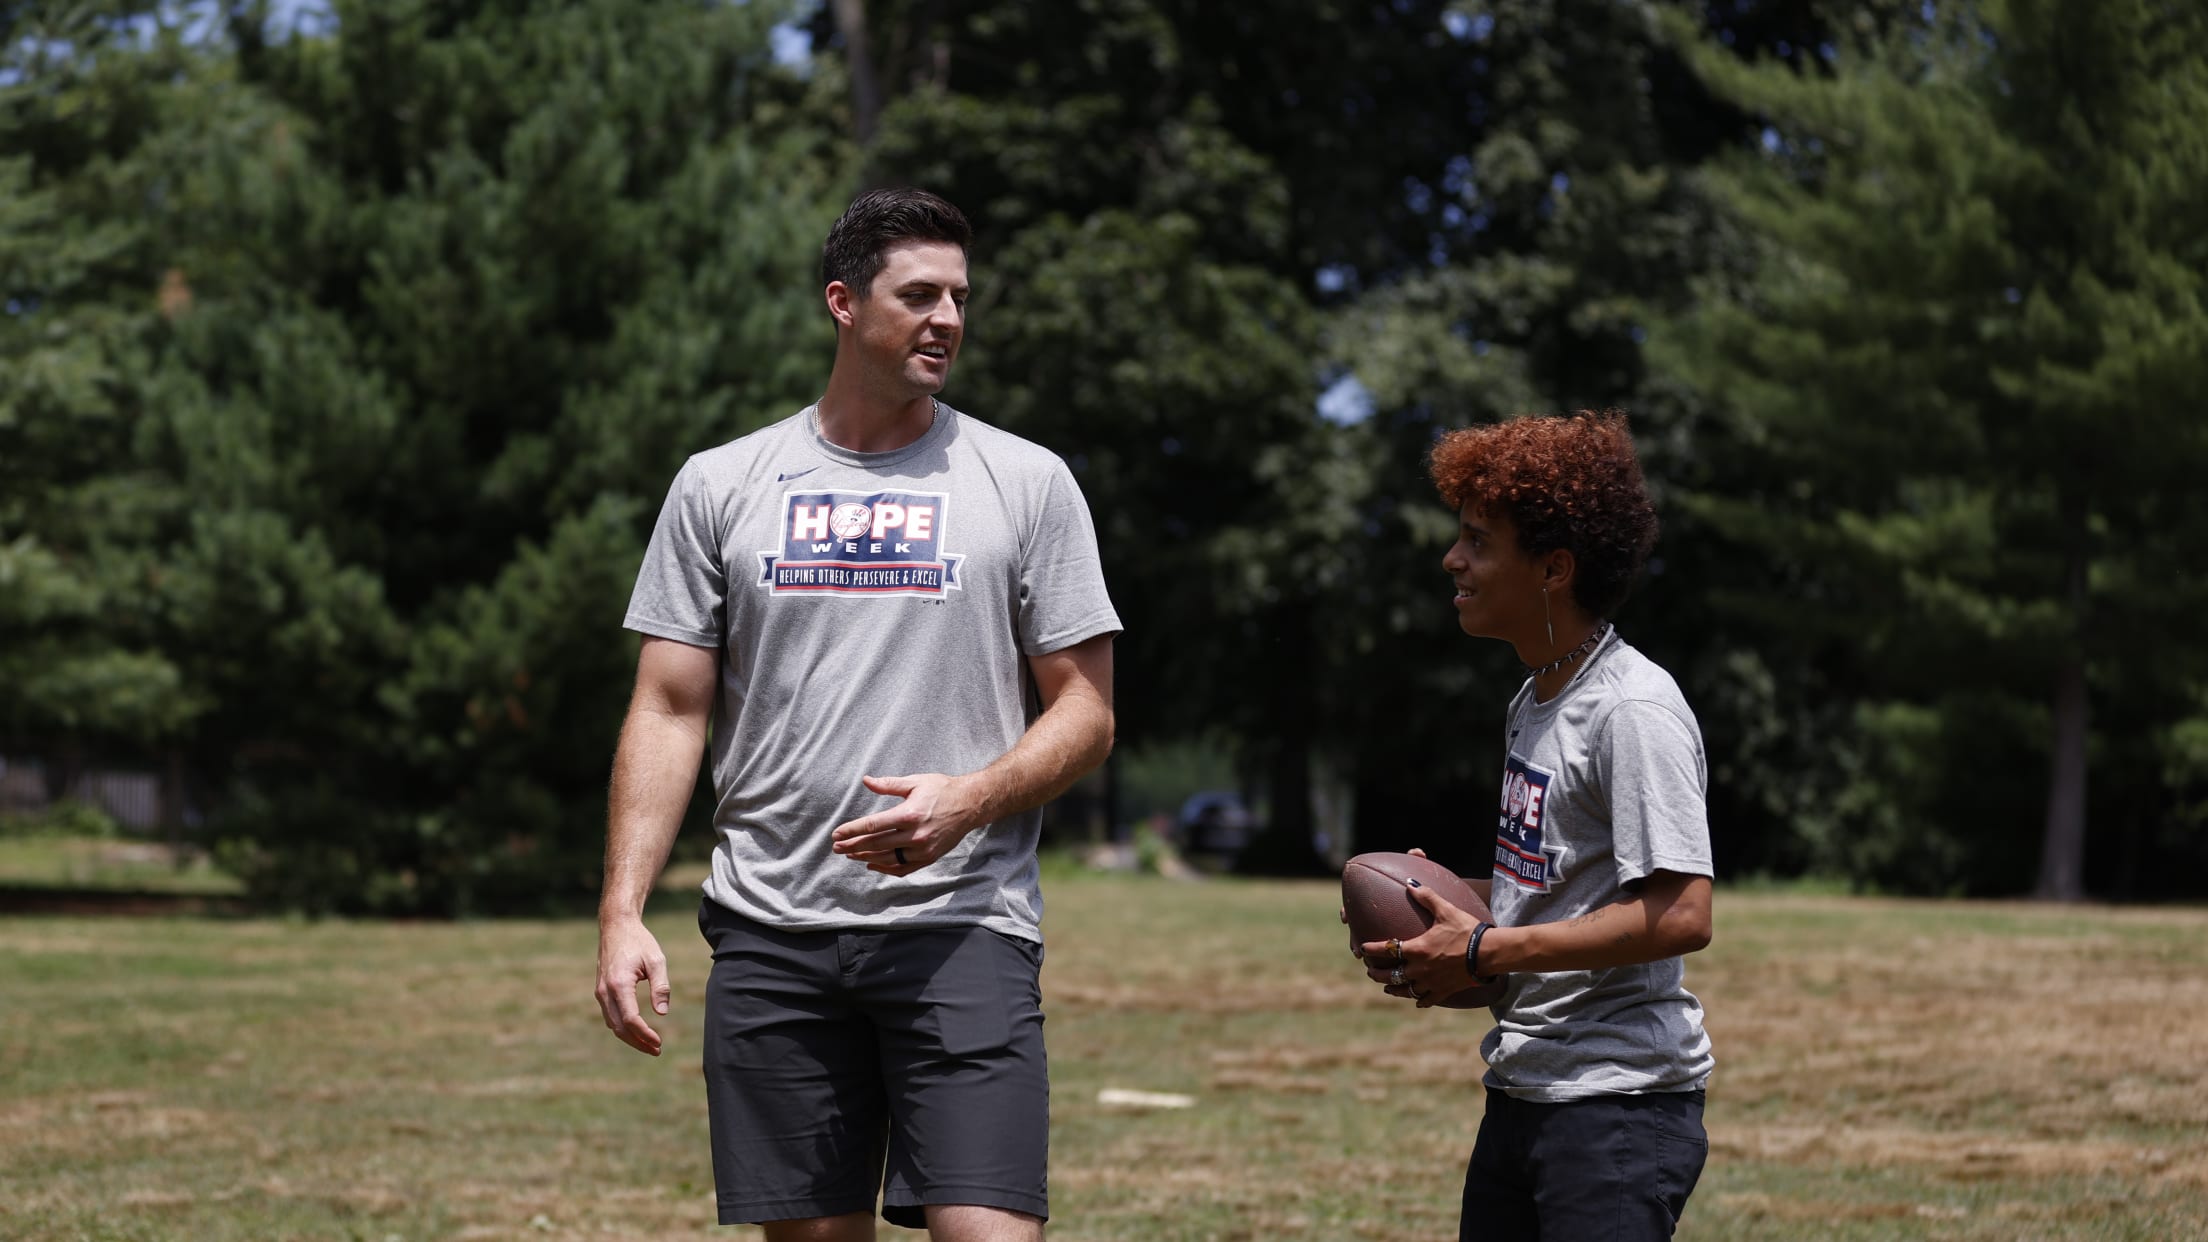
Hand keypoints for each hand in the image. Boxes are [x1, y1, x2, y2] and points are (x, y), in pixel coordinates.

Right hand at [595, 917, 669, 1055]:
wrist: (616, 926)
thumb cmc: (639, 941)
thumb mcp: (656, 960)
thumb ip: (660, 986)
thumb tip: (662, 1013)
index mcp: (619, 984)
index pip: (630, 1019)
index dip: (645, 1034)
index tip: (659, 1042)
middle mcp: (605, 991)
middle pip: (619, 1028)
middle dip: (638, 1042)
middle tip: (657, 1050)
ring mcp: (600, 992)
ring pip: (613, 1024)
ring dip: (630, 1037)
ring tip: (650, 1045)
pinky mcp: (601, 991)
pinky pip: (610, 1016)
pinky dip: (622, 1027)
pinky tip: (637, 1031)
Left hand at [830, 773, 981, 875]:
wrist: (970, 805)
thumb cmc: (942, 790)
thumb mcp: (915, 782)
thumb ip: (889, 785)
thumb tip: (866, 781)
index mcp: (909, 814)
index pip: (873, 826)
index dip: (852, 831)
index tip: (836, 834)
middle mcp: (915, 835)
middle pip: (876, 844)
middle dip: (853, 846)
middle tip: (836, 847)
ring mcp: (923, 849)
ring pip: (887, 858)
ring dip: (865, 857)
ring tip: (850, 854)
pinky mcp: (929, 858)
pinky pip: (902, 868)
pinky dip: (885, 868)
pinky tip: (872, 864)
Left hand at [1360, 875, 1483, 1007]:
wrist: (1488, 953)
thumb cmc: (1466, 930)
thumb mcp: (1446, 910)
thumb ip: (1427, 897)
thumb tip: (1411, 884)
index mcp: (1416, 949)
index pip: (1386, 949)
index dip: (1372, 949)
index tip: (1362, 948)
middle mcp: (1420, 969)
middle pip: (1390, 976)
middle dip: (1377, 974)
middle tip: (1370, 971)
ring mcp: (1431, 982)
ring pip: (1406, 991)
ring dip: (1394, 989)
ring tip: (1387, 988)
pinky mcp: (1444, 991)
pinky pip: (1427, 1000)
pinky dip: (1420, 1000)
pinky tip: (1417, 1001)